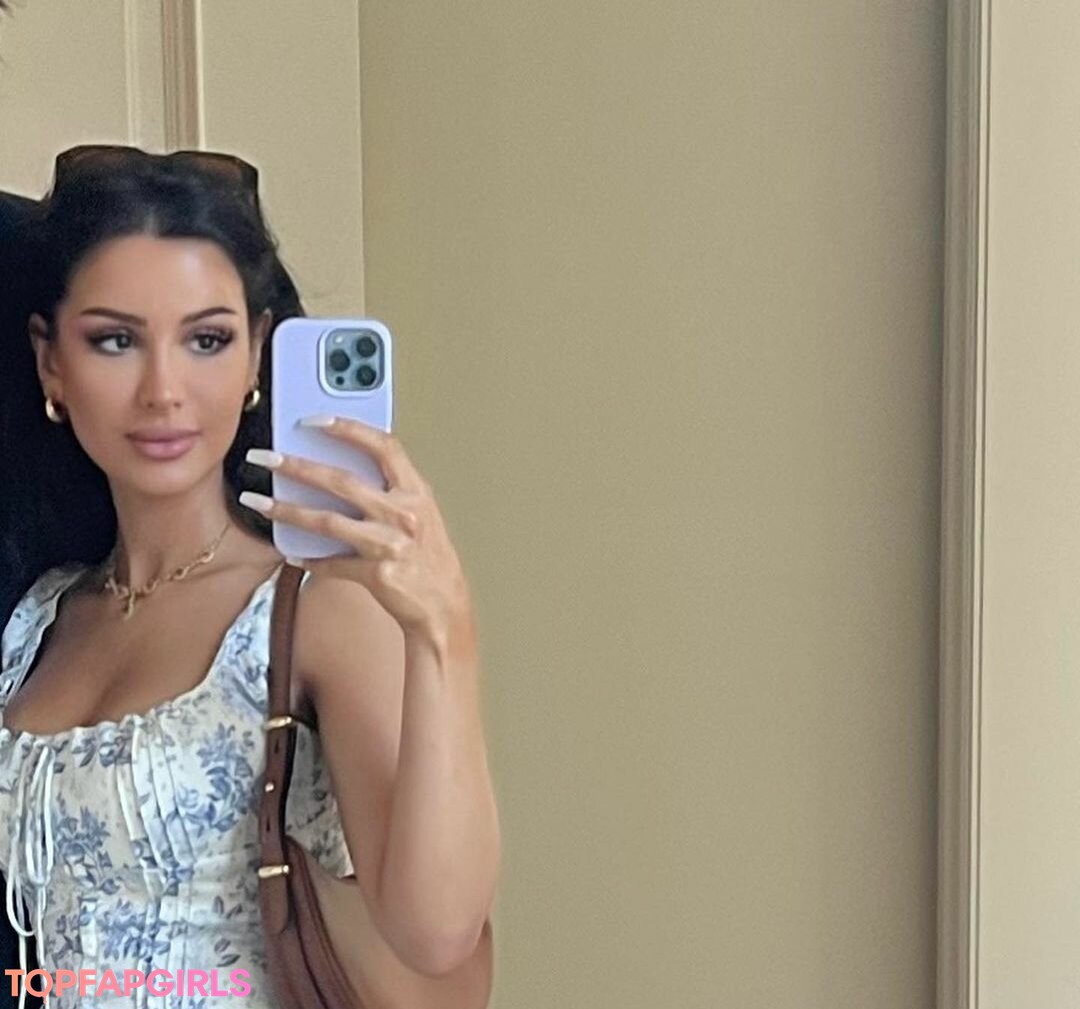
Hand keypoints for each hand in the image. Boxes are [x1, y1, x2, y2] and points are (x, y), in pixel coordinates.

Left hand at [239, 416, 473, 650]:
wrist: (444, 605)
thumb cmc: (429, 557)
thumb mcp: (419, 512)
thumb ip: (389, 489)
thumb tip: (339, 468)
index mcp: (416, 492)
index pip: (383, 446)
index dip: (349, 428)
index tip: (314, 420)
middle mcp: (404, 514)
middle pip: (342, 481)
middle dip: (296, 465)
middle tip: (265, 456)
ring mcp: (390, 545)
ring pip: (327, 521)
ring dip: (286, 510)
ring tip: (257, 501)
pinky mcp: (377, 574)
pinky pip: (332, 563)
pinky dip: (308, 558)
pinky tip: (290, 553)